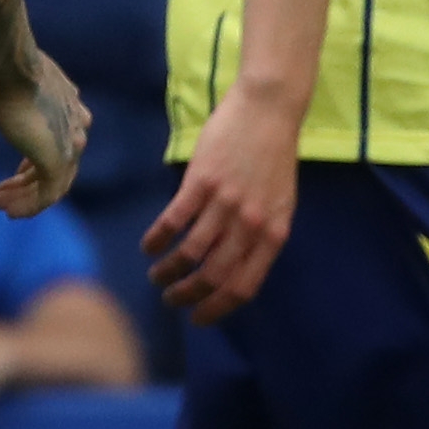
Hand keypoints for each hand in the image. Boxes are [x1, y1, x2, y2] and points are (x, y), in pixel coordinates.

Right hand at [0, 52, 87, 218]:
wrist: (9, 67)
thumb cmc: (2, 65)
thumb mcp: (9, 75)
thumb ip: (10, 84)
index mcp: (69, 102)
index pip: (60, 139)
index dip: (36, 159)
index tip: (16, 172)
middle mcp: (76, 124)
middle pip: (58, 165)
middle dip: (29, 181)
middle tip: (3, 192)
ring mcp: (69, 144)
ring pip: (52, 183)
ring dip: (24, 196)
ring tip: (0, 204)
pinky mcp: (57, 160)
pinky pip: (46, 194)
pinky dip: (28, 205)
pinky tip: (9, 211)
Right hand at [142, 79, 300, 322]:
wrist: (268, 110)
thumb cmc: (274, 157)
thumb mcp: (280, 204)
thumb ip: (262, 237)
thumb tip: (236, 270)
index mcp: (274, 234)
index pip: (244, 286)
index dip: (218, 308)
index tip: (198, 318)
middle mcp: (251, 224)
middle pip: (214, 276)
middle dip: (188, 295)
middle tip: (170, 300)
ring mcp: (226, 203)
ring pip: (191, 252)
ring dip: (168, 271)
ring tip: (156, 277)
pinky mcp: (202, 181)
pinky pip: (174, 221)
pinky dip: (158, 239)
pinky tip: (148, 247)